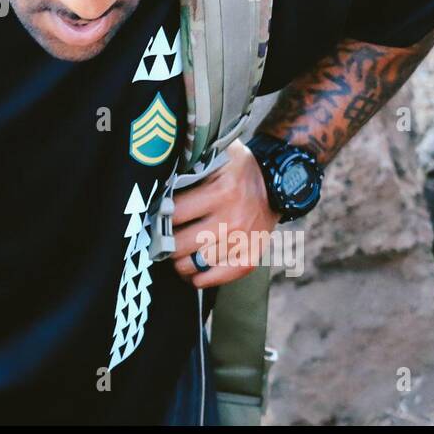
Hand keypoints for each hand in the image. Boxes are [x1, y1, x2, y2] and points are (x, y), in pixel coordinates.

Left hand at [169, 139, 279, 288]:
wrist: (277, 182)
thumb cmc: (238, 168)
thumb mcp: (217, 155)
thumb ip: (190, 163)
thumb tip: (160, 177)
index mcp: (221, 192)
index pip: (175, 213)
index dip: (160, 216)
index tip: (155, 217)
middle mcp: (233, 219)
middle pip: (181, 244)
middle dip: (166, 243)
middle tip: (162, 239)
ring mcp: (243, 240)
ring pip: (197, 264)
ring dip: (180, 262)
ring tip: (175, 255)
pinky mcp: (252, 255)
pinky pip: (220, 277)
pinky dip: (202, 279)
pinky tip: (194, 273)